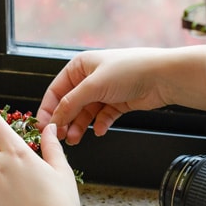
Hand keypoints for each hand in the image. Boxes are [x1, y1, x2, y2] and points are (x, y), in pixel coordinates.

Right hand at [36, 46, 205, 144]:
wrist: (163, 77)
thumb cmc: (129, 71)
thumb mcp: (93, 86)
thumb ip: (71, 103)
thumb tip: (54, 120)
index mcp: (80, 66)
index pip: (56, 90)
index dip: (48, 109)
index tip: (42, 127)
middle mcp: (90, 78)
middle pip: (70, 104)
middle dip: (64, 121)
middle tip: (60, 138)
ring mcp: (105, 91)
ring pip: (85, 113)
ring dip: (80, 126)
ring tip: (76, 139)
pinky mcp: (118, 102)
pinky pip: (102, 117)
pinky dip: (100, 124)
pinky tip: (100, 130)